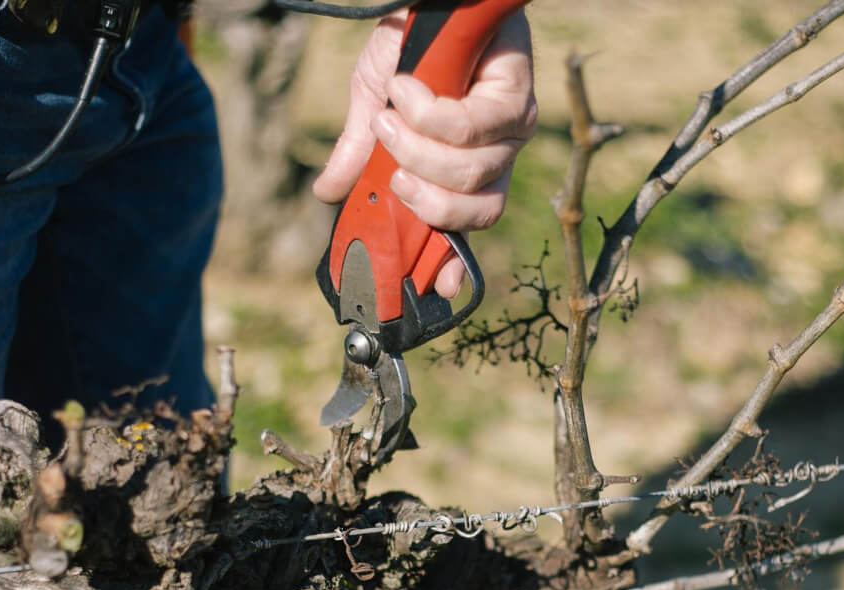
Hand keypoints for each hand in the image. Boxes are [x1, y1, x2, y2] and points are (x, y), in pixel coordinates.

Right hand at [312, 10, 536, 297]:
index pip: (467, 231)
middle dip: (427, 200)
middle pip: (474, 212)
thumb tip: (327, 194)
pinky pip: (472, 129)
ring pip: (472, 173)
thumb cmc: (409, 45)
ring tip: (391, 119)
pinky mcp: (516, 97)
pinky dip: (432, 115)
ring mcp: (512, 132)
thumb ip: (359, 155)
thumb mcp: (372, 105)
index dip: (453, 264)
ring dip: (421, 150)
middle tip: (395, 173)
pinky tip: (409, 90)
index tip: (436, 289)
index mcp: (464, 173)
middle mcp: (496, 159)